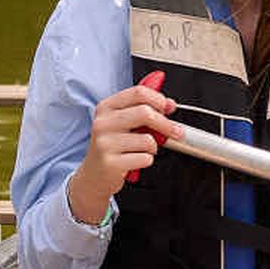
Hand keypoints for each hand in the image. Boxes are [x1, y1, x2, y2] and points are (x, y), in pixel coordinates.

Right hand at [65, 75, 173, 227]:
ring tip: (142, 150)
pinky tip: (135, 161)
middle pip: (145, 113)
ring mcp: (105, 143)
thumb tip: (169, 104)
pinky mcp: (111, 163)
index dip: (159, 99)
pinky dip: (146, 160)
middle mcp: (103, 123)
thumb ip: (143, 110)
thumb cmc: (111, 146)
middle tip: (176, 132)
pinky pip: (144, 158)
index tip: (168, 108)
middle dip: (166, 124)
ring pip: (147, 140)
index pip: (138, 92)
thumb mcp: (122, 123)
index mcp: (106, 107)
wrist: (94, 175)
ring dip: (153, 147)